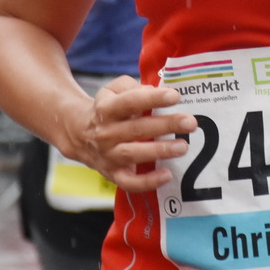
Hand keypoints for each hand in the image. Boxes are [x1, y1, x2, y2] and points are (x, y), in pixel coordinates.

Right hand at [66, 75, 194, 191]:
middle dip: (165, 125)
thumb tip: (153, 92)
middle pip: (136, 129)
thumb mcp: (112, 90)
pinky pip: (130, 182)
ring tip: (183, 146)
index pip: (130, 102)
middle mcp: (105, 133)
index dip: (152, 99)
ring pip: (134, 154)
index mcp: (106, 109)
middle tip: (190, 122)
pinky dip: (148, 182)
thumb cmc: (107, 109)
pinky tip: (167, 175)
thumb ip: (132, 87)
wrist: (79, 134)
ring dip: (160, 151)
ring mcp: (108, 155)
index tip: (175, 96)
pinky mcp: (113, 174)